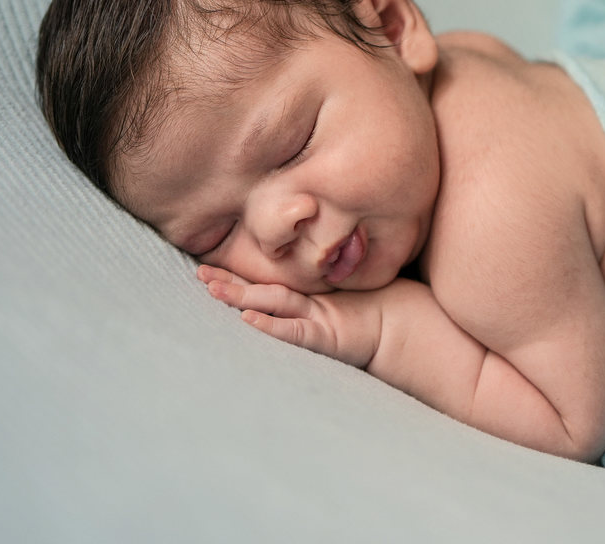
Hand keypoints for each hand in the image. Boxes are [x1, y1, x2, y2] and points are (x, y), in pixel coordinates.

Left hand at [197, 264, 380, 368]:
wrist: (404, 327)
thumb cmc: (376, 315)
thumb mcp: (342, 304)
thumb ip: (315, 296)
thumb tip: (286, 291)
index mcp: (309, 297)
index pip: (268, 285)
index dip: (240, 276)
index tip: (210, 268)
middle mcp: (309, 303)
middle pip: (263, 288)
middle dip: (231, 281)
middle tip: (200, 273)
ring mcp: (317, 316)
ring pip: (272, 300)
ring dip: (240, 294)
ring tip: (211, 287)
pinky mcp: (325, 336)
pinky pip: (292, 331)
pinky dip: (270, 325)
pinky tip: (248, 319)